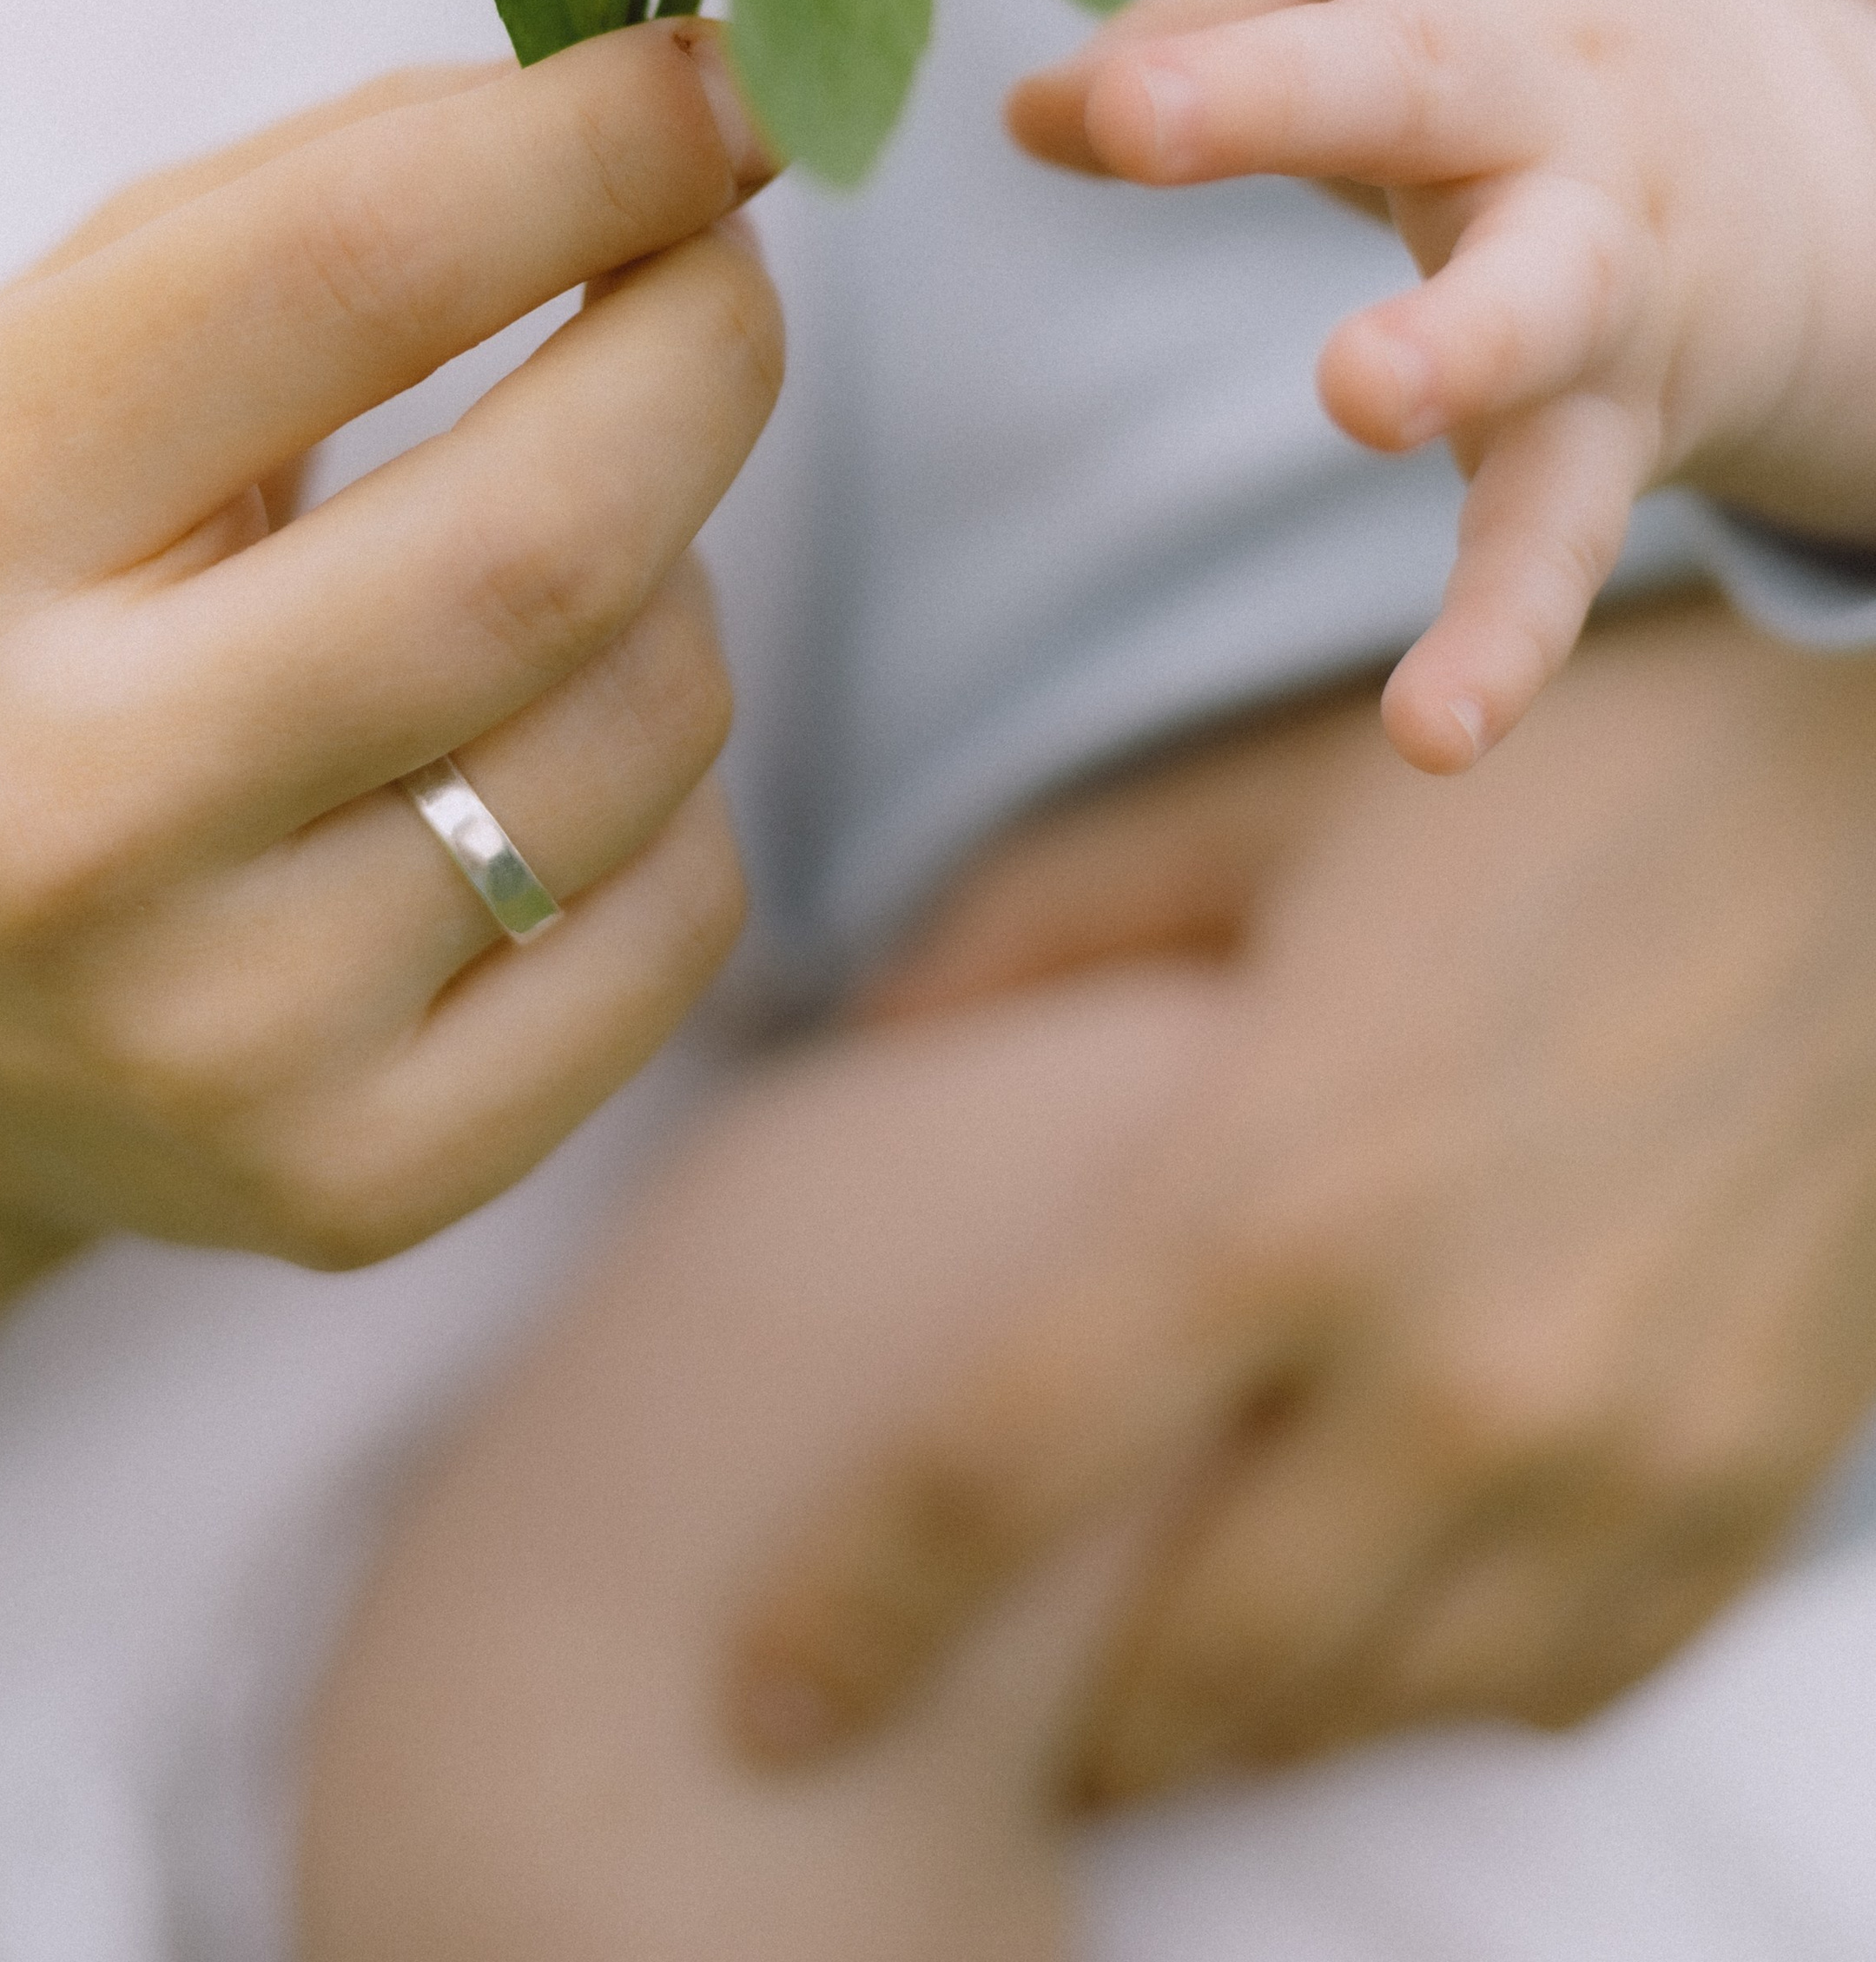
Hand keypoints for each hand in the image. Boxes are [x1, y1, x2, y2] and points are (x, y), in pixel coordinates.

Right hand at [0, 20, 778, 1684]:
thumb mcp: (33, 370)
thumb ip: (314, 204)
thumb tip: (647, 114)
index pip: (350, 275)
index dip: (593, 144)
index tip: (718, 78)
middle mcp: (73, 804)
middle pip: (550, 533)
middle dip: (707, 347)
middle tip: (721, 273)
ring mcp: (221, 1031)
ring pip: (653, 720)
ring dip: (672, 579)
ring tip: (539, 570)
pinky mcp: (353, 1187)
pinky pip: (680, 916)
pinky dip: (668, 790)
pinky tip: (526, 766)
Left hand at [729, 597, 1875, 1797]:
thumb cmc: (1549, 781)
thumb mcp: (1265, 809)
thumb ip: (1036, 921)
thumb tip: (860, 1028)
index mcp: (1278, 1187)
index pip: (993, 1469)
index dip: (847, 1613)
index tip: (757, 1701)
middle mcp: (1447, 1364)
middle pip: (1183, 1662)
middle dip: (1052, 1719)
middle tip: (974, 1705)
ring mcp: (1619, 1452)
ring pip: (1370, 1707)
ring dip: (1236, 1722)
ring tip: (1151, 1685)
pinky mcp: (1746, 1481)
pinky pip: (1552, 1682)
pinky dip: (1427, 1692)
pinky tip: (1366, 1632)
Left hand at [1010, 0, 1875, 768]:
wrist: (1816, 172)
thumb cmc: (1518, 57)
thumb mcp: (1387, 1)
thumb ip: (1210, 33)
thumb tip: (1009, 109)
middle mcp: (1541, 88)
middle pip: (1413, 74)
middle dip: (1276, 90)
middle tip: (1136, 115)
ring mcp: (1603, 255)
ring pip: (1538, 295)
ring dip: (1448, 343)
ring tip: (1355, 396)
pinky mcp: (1626, 417)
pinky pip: (1562, 532)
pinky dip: (1502, 635)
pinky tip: (1432, 735)